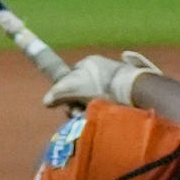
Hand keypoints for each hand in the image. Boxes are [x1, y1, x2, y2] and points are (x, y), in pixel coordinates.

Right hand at [43, 48, 159, 111]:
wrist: (132, 91)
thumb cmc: (100, 86)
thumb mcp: (73, 88)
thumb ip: (57, 93)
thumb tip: (46, 102)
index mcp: (90, 62)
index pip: (70, 77)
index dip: (65, 91)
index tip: (67, 104)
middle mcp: (101, 69)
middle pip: (81, 90)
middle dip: (77, 103)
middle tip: (78, 113)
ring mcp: (113, 80)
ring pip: (93, 98)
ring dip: (88, 109)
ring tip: (90, 117)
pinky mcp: (124, 92)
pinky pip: (107, 103)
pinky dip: (103, 110)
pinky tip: (103, 116)